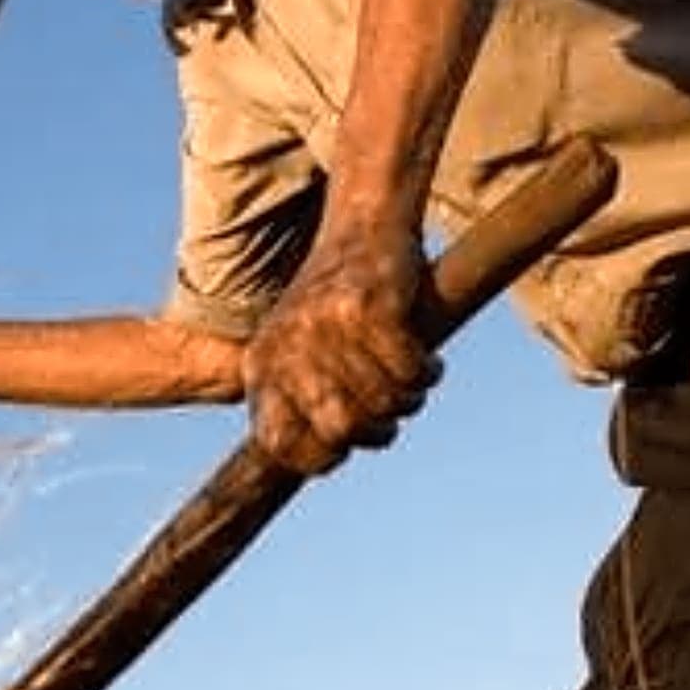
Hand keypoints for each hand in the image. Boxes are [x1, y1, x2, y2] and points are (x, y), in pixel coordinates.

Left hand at [242, 229, 439, 474]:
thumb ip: (305, 404)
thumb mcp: (301, 350)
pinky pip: (410, 371)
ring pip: (383, 401)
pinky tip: (427, 361)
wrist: (362, 226)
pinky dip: (427, 372)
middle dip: (376, 431)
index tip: (348, 445)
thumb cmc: (338, 304)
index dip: (321, 457)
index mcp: (261, 364)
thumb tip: (324, 462)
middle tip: (392, 412)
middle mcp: (287, 346)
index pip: (279, 443)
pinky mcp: (370, 306)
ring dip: (409, 399)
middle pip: (341, 429)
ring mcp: (327, 325)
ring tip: (413, 379)